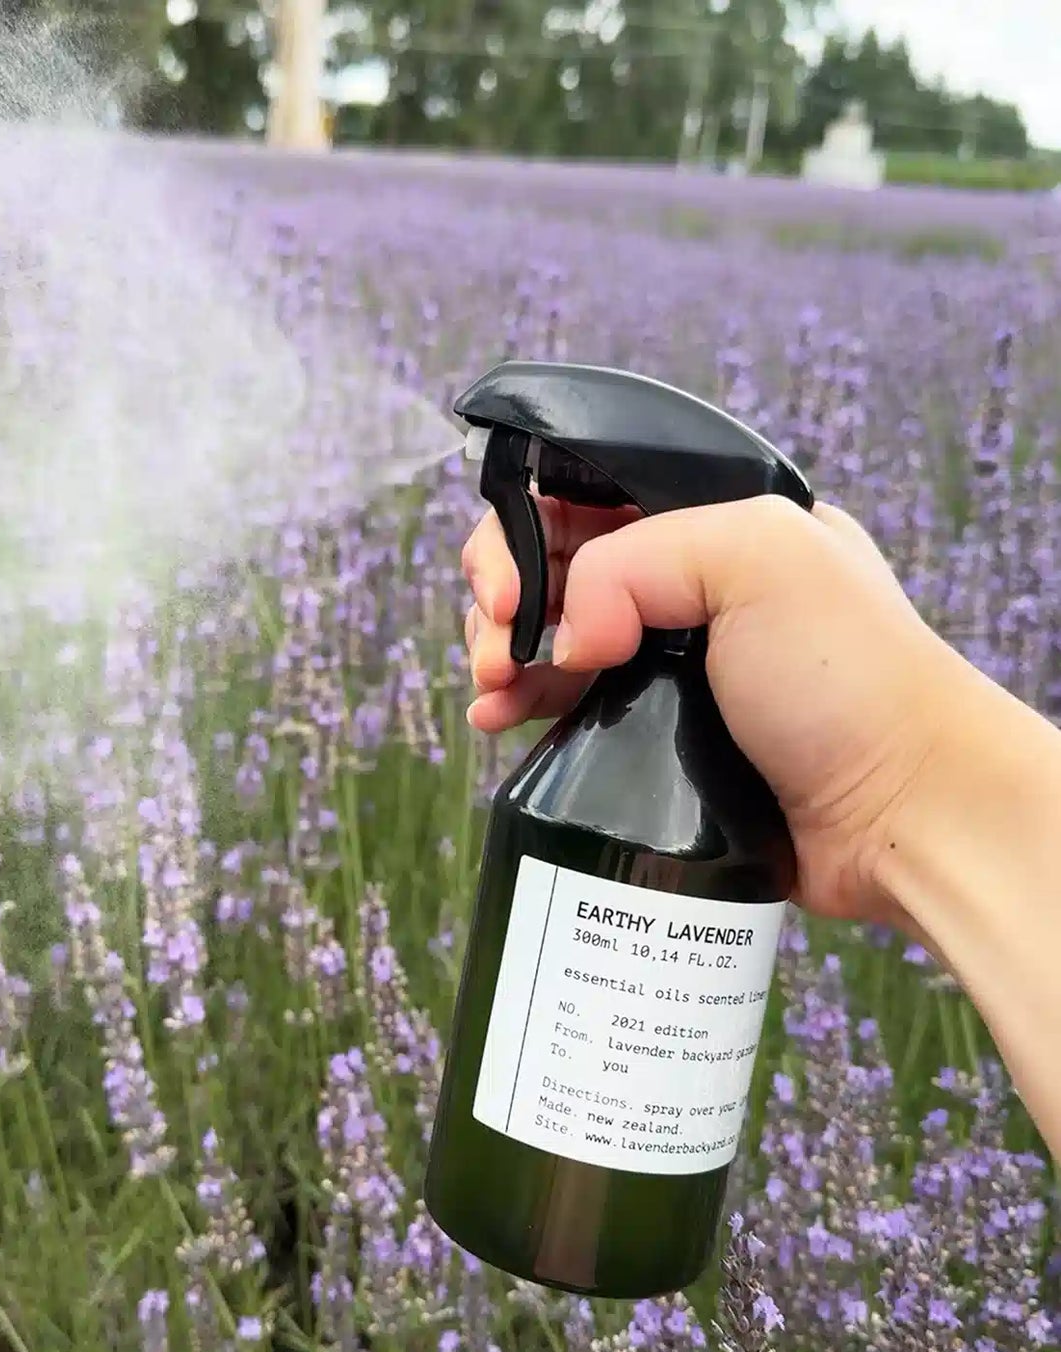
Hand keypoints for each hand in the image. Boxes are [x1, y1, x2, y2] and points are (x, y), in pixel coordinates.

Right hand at [461, 494, 979, 925]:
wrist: (901, 813)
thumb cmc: (852, 679)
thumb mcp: (759, 559)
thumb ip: (636, 562)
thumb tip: (566, 634)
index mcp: (713, 521)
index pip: (585, 497)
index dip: (525, 531)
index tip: (509, 592)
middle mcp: (687, 585)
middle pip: (554, 565)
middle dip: (503, 598)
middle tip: (495, 646)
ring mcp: (668, 660)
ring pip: (550, 634)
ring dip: (501, 653)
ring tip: (491, 690)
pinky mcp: (656, 731)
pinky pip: (565, 702)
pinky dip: (520, 702)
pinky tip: (496, 717)